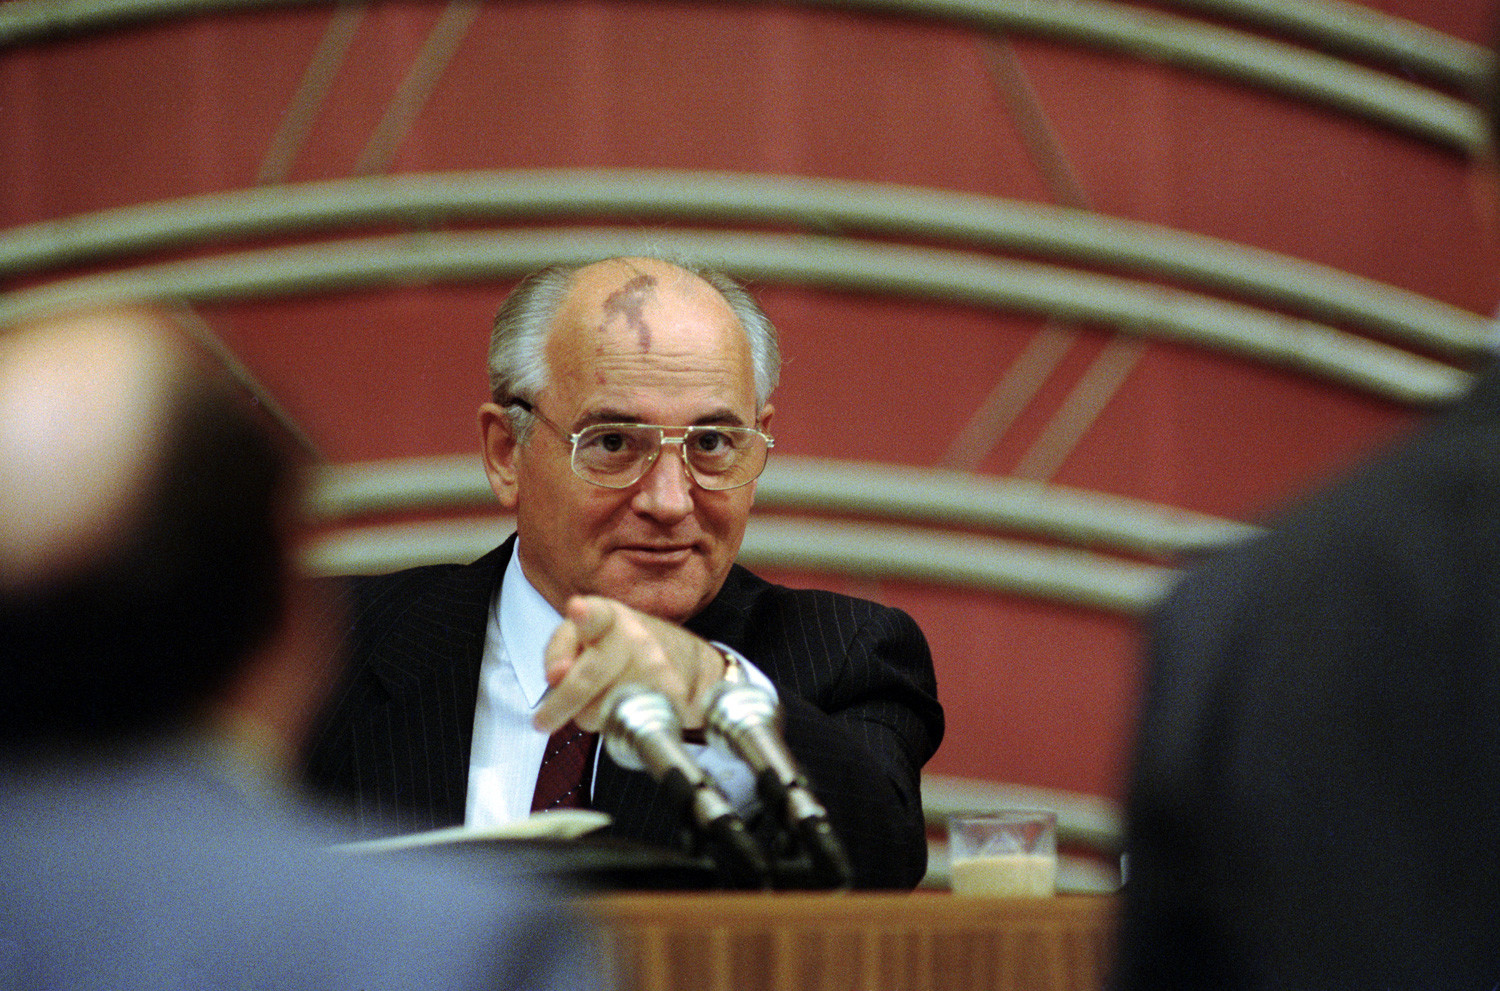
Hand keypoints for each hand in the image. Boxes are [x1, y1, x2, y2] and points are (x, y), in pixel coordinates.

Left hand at [533, 595, 727, 733]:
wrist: (683, 658)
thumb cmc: (621, 647)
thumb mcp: (585, 635)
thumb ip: (559, 650)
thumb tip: (555, 676)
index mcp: (607, 617)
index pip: (595, 615)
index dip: (584, 614)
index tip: (577, 609)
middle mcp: (633, 637)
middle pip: (587, 678)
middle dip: (560, 704)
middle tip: (544, 720)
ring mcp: (654, 665)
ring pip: (602, 710)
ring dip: (590, 714)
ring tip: (600, 700)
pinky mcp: (670, 693)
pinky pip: (627, 723)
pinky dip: (616, 725)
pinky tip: (622, 710)